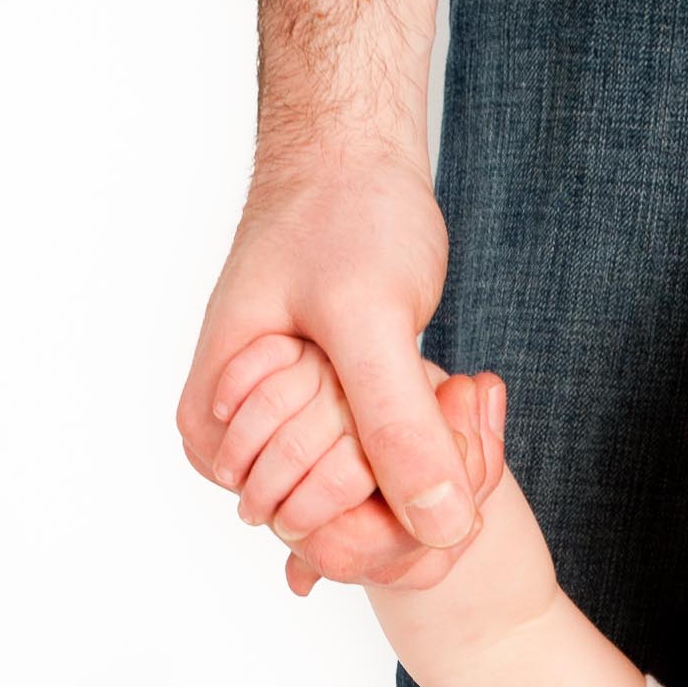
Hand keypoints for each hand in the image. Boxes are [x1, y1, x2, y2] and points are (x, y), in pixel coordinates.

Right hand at [175, 152, 484, 598]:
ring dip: (442, 465)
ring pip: (379, 504)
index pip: (304, 530)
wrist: (355, 155)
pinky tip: (469, 398)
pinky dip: (442, 448)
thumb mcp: (370, 320)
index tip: (437, 428)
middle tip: (471, 403)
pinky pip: (396, 472)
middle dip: (422, 481)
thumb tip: (442, 531)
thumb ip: (397, 427)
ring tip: (472, 395)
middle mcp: (241, 444)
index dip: (385, 502)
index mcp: (215, 429)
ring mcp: (288, 432)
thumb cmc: (343, 214)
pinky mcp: (335, 420)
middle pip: (345, 526)